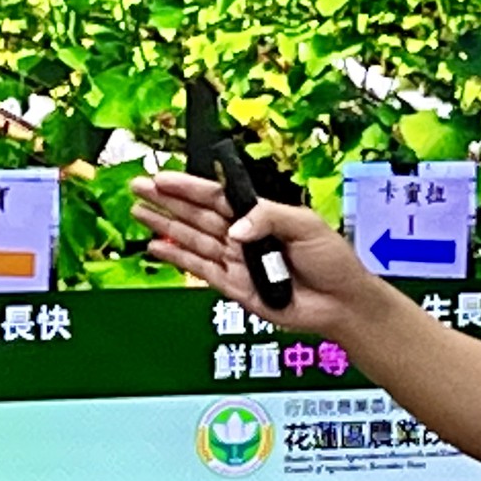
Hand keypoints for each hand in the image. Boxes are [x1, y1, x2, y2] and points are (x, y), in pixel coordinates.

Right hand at [131, 170, 394, 338]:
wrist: (341, 302)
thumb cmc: (332, 260)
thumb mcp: (306, 225)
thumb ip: (267, 218)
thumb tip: (235, 229)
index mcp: (260, 215)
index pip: (216, 196)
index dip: (188, 187)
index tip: (162, 177)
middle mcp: (244, 236)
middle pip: (197, 214)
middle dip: (166, 201)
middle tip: (138, 187)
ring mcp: (236, 262)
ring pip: (192, 240)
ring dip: (165, 226)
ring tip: (139, 213)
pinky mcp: (235, 288)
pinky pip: (200, 270)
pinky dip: (178, 259)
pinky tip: (158, 247)